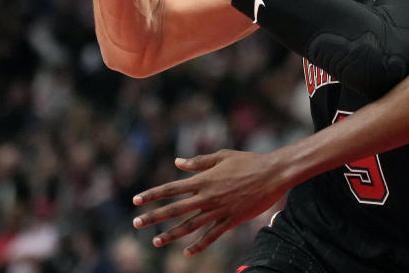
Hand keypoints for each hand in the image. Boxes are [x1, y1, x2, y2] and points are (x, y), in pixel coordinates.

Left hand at [133, 149, 287, 255]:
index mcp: (204, 179)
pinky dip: (198, 245)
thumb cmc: (249, 161)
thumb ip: (199, 162)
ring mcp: (219, 210)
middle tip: (136, 224)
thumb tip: (178, 162)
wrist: (273, 174)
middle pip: (175, 209)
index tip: (136, 200)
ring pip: (189, 226)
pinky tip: (187, 251)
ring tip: (156, 241)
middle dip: (153, 217)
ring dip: (171, 235)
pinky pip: (211, 236)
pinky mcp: (231, 220)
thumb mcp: (223, 156)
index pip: (171, 188)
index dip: (152, 194)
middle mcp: (207, 196)